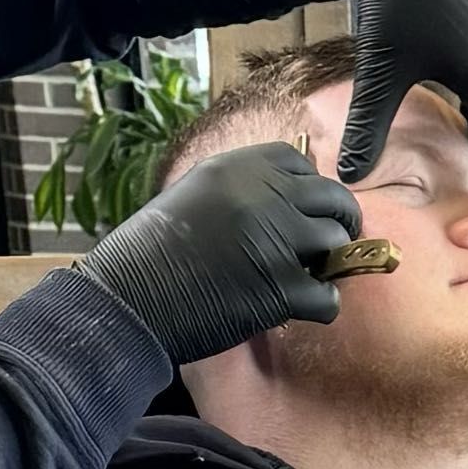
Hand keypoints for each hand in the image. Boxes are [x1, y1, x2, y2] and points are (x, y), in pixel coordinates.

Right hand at [77, 141, 360, 364]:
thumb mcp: (193, 193)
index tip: (304, 206)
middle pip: (332, 197)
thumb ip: (238, 188)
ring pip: (337, 243)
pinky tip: (299, 307)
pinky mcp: (282, 289)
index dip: (309, 185)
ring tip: (306, 275)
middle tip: (325, 243)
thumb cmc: (151, 249)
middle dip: (338, 220)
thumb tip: (285, 196)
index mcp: (236, 168)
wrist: (130, 295)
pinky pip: (330, 296)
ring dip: (328, 262)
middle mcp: (263, 196)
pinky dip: (321, 305)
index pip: (299, 161)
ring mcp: (276, 241)